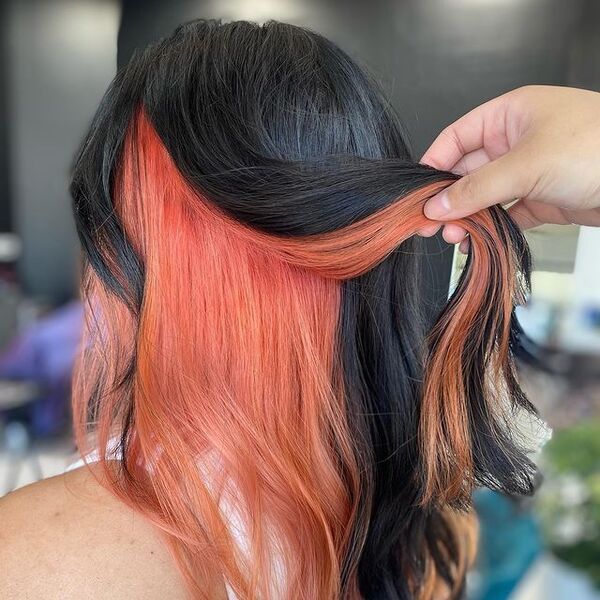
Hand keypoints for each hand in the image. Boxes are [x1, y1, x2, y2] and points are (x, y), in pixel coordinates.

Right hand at [419, 85, 599, 251]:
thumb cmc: (596, 148)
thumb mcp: (525, 165)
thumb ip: (476, 189)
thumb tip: (436, 206)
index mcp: (510, 115)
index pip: (457, 137)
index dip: (434, 164)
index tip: (418, 192)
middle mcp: (516, 140)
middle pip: (468, 171)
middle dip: (448, 198)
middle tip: (429, 223)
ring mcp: (529, 170)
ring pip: (485, 195)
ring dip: (467, 217)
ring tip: (454, 238)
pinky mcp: (541, 197)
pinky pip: (506, 212)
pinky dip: (490, 227)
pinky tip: (476, 242)